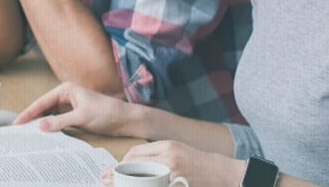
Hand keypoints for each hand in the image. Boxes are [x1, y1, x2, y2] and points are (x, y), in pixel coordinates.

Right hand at [13, 81, 135, 135]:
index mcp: (66, 89)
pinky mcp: (74, 115)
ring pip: (49, 115)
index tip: (17, 122)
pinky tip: (44, 135)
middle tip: (18, 130)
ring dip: (40, 123)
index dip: (28, 112)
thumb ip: (60, 122)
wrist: (124, 119)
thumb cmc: (106, 112)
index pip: (42, 101)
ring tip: (27, 134)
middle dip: (31, 118)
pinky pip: (57, 121)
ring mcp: (70, 105)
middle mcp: (66, 95)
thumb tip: (40, 126)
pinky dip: (50, 127)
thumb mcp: (81, 117)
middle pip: (43, 107)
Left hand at [101, 141, 245, 186]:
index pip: (136, 153)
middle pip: (135, 166)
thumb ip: (157, 155)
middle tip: (105, 181)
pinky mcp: (178, 185)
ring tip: (116, 186)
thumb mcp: (177, 151)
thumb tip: (132, 163)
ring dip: (127, 184)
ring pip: (143, 180)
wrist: (223, 173)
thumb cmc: (198, 163)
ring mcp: (174, 174)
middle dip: (118, 175)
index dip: (121, 163)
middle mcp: (169, 158)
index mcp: (168, 146)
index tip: (111, 171)